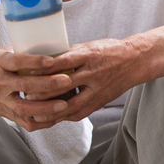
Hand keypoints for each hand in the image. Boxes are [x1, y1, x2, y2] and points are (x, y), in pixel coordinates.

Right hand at [0, 47, 73, 130]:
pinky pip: (24, 121)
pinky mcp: (4, 113)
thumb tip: (55, 45)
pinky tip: (55, 117)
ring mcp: (1, 100)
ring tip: (64, 104)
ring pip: (23, 107)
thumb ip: (25, 50)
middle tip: (66, 81)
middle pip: (23, 85)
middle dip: (47, 84)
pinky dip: (41, 121)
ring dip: (46, 107)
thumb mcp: (6, 52)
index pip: (15, 61)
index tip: (51, 61)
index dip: (34, 61)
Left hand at [25, 37, 141, 122]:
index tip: (28, 72)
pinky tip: (55, 117)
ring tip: (37, 113)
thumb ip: (69, 54)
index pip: (64, 62)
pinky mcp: (101, 100)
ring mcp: (98, 88)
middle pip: (65, 85)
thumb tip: (45, 60)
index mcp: (89, 55)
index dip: (45, 68)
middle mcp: (93, 73)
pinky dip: (66, 116)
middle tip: (27, 96)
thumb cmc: (110, 51)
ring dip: (53, 110)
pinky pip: (82, 112)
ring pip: (72, 104)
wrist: (135, 61)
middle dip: (44, 92)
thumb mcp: (89, 46)